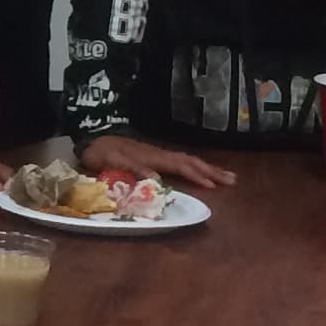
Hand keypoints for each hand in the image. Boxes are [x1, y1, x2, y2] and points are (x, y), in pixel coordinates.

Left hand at [75, 134, 236, 194]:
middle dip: (211, 171)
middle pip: (190, 161)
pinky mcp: (156, 157)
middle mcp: (159, 154)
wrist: (92, 140)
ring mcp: (158, 155)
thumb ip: (132, 168)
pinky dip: (196, 167)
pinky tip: (203, 172)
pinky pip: (181, 162)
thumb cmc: (101, 152)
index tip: (212, 186)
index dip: (196, 175)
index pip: (180, 165)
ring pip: (188, 160)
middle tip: (233, 180)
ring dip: (208, 168)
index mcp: (152, 157)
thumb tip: (156, 179)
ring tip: (227, 177)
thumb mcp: (112, 161)